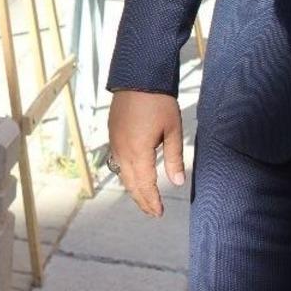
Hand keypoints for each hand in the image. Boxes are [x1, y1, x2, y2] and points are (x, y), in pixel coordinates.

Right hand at [107, 90, 185, 216]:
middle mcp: (122, 150)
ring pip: (121, 173)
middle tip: (153, 212)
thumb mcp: (173, 130)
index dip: (152, 201)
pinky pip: (117, 161)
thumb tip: (177, 183)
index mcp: (138, 151)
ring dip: (133, 188)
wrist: (137, 77)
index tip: (159, 213)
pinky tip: (133, 176)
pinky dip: (126, 174)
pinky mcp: (112, 134)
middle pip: (130, 183)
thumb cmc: (159, 102)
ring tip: (144, 199)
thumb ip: (174, 158)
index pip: (145, 184)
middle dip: (142, 200)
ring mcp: (115, 142)